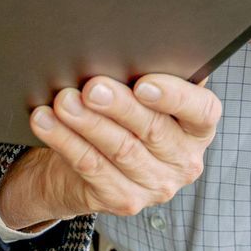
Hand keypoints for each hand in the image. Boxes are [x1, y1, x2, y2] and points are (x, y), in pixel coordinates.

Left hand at [0, 74, 220, 227]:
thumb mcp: (144, 97)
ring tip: (64, 101)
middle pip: (153, 130)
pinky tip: (48, 122)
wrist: (90, 167)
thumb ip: (148, 77)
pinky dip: (66, 141)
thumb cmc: (124, 117)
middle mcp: (184, 160)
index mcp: (198, 128)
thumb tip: (131, 50)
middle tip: (92, 87)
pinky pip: (92, 167)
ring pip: (120, 149)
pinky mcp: (124, 200)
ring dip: (88, 122)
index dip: (174, 96)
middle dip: (119, 106)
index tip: (143, 83)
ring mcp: (156, 185)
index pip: (202, 111)